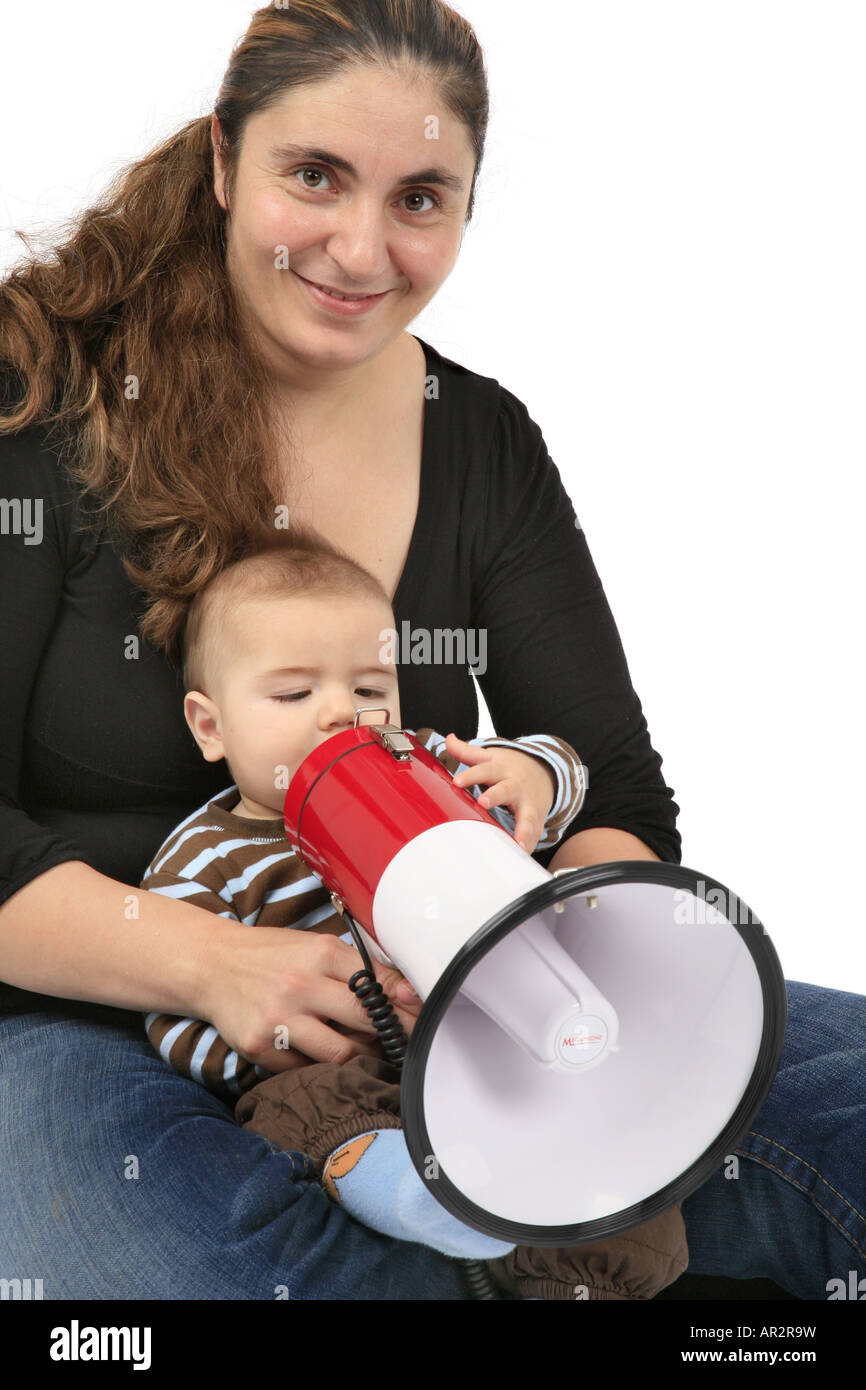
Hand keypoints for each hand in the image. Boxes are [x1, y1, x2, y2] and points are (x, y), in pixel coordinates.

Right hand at [198, 924, 422, 1074]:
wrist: (211, 965)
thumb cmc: (272, 957)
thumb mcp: (316, 948)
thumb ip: (360, 968)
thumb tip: (410, 993)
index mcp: (320, 953)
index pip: (378, 985)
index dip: (406, 1007)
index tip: (422, 1019)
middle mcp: (300, 985)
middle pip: (365, 1020)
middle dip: (393, 1035)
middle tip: (405, 1043)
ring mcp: (278, 1018)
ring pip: (340, 1054)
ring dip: (359, 1056)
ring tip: (363, 1050)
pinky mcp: (259, 1046)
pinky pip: (305, 1068)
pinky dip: (320, 1066)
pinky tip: (322, 1053)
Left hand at [444, 733, 556, 854]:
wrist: (544, 772)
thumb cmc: (510, 768)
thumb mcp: (491, 758)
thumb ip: (467, 751)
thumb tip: (448, 739)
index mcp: (500, 770)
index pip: (483, 770)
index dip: (470, 775)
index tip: (457, 781)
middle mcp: (515, 786)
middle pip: (504, 790)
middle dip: (495, 796)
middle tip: (483, 802)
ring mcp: (528, 803)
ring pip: (526, 816)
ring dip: (522, 829)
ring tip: (517, 842)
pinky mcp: (536, 819)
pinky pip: (534, 833)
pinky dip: (530, 844)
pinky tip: (524, 854)